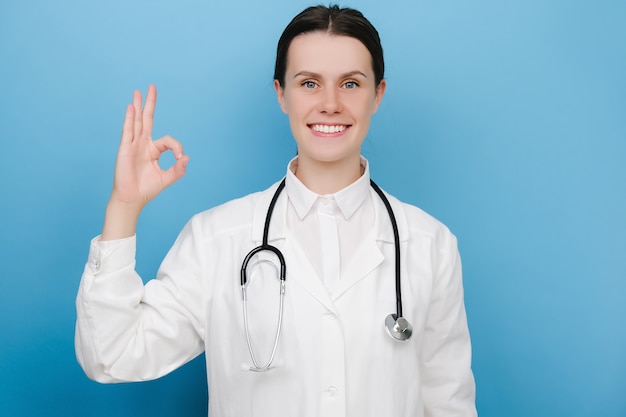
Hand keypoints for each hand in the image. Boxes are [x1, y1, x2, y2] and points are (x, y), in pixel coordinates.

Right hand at [102, 85, 188, 239]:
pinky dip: (130, 118)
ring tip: (138, 92)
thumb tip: (187, 158)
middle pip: (147, 119)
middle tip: (152, 87)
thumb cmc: (147, 189)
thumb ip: (178, 169)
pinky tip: (131, 107)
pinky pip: (128, 130)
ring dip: (138, 106)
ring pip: (136, 121)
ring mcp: (133, 145)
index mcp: (153, 150)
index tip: (180, 158)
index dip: (177, 147)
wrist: (132, 198)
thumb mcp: (167, 178)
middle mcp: (142, 144)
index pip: (168, 140)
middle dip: (150, 104)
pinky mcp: (125, 148)